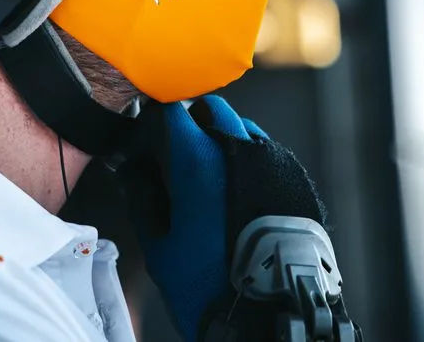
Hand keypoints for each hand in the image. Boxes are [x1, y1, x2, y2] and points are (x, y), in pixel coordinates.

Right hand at [118, 95, 329, 341]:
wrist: (273, 313)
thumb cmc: (211, 285)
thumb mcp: (160, 247)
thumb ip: (141, 197)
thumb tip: (132, 169)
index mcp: (199, 159)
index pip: (170, 111)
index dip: (153, 119)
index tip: (146, 134)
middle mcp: (237, 147)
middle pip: (209, 109)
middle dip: (189, 121)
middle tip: (175, 153)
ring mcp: (270, 158)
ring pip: (239, 126)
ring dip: (219, 137)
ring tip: (207, 175)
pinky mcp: (292, 175)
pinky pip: (263, 149)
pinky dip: (245, 157)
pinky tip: (236, 190)